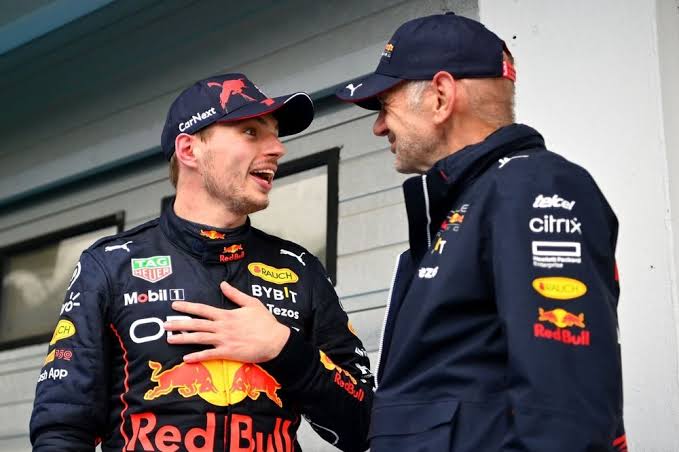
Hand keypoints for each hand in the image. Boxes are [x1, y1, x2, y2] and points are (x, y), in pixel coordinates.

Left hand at [164, 281, 289, 362]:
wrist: (275, 340)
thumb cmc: (265, 322)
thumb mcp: (252, 303)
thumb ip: (235, 294)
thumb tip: (222, 284)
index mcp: (226, 314)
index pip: (203, 309)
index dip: (187, 307)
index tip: (174, 305)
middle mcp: (222, 327)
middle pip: (196, 324)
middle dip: (179, 324)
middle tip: (164, 324)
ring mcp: (224, 340)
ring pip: (199, 339)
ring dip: (183, 339)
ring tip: (169, 339)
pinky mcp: (228, 353)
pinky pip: (209, 355)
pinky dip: (197, 357)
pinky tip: (185, 358)